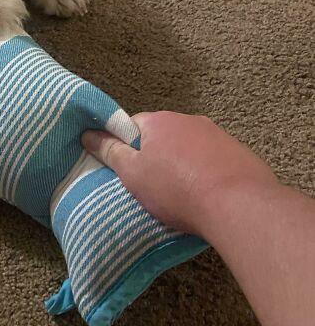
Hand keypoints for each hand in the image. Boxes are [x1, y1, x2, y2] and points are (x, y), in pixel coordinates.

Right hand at [82, 111, 278, 236]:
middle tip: (150, 185)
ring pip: (188, 147)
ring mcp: (217, 134)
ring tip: (180, 194)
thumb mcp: (132, 174)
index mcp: (159, 121)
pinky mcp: (238, 152)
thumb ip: (109, 152)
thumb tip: (88, 134)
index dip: (125, 146)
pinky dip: (206, 173)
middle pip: (162, 135)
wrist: (238, 204)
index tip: (125, 169)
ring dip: (182, 164)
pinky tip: (206, 194)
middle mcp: (188, 120)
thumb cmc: (177, 189)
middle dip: (155, 156)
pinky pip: (212, 160)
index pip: (131, 126)